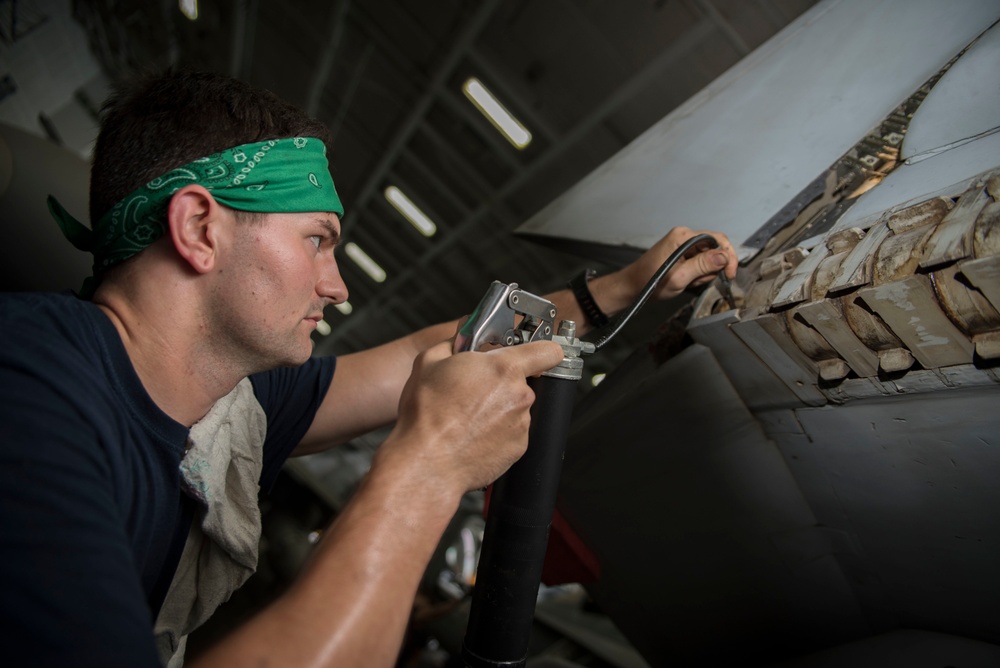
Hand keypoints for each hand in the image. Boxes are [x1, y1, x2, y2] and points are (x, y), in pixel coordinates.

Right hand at [379, 339, 564, 494]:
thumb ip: (455, 340)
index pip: (548, 351)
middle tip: (474, 389)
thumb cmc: (427, 414)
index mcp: (504, 368)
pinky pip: (512, 432)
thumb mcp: (429, 361)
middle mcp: (520, 395)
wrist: (427, 461)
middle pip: (523, 381)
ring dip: (499, 409)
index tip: (532, 352)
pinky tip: (473, 433)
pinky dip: (497, 432)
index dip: (541, 349)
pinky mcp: (518, 448)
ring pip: (516, 408)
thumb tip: (463, 333)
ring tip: (468, 417)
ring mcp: (521, 423)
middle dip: (502, 383)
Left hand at [624, 226, 737, 300]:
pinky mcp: (683, 252)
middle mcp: (685, 236)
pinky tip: (687, 280)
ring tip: (689, 281)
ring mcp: (684, 244)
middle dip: (713, 268)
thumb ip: (702, 266)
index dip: (728, 257)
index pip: (718, 239)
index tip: (730, 275)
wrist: (633, 286)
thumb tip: (724, 256)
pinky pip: (700, 261)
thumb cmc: (651, 283)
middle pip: (715, 248)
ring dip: (705, 273)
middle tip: (700, 281)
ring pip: (709, 257)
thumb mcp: (680, 277)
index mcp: (683, 236)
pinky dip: (698, 273)